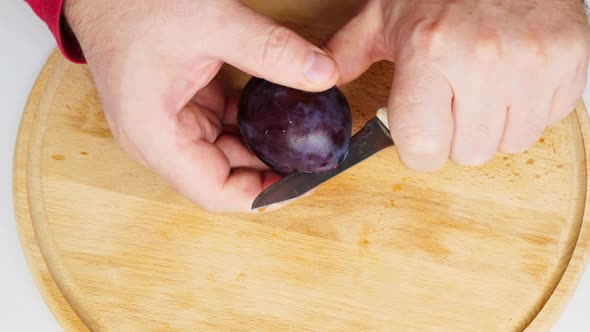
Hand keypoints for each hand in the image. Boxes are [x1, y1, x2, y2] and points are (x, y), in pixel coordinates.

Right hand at [63, 0, 338, 211]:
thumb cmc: (134, 4)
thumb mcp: (213, 24)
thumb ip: (272, 50)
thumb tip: (324, 75)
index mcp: (155, 137)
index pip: (216, 193)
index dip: (265, 195)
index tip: (304, 181)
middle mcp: (159, 142)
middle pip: (225, 177)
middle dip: (270, 171)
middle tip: (314, 158)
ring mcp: (169, 127)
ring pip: (226, 155)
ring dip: (263, 148)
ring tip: (303, 140)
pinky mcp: (181, 109)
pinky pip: (222, 129)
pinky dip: (251, 126)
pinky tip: (279, 116)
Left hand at [326, 0, 589, 170]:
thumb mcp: (384, 15)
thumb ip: (348, 54)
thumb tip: (319, 83)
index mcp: (428, 52)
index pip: (421, 148)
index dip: (416, 149)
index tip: (418, 134)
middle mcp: (483, 61)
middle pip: (466, 154)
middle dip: (454, 136)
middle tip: (452, 100)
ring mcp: (532, 63)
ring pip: (509, 143)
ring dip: (493, 126)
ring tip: (484, 86)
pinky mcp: (570, 62)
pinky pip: (546, 120)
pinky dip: (528, 108)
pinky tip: (513, 78)